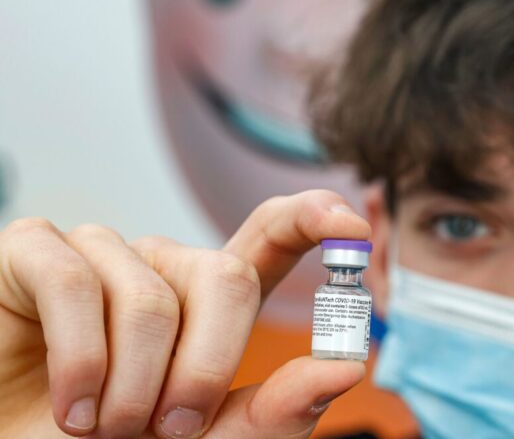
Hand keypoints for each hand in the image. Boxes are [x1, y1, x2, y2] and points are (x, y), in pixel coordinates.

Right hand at [0, 190, 370, 437]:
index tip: (354, 227)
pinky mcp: (35, 249)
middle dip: (208, 366)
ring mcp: (101, 252)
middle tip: (173, 428)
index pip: (271, 237)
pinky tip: (71, 407)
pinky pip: (75, 283)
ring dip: (133, 386)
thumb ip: (274, 411)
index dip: (313, 219)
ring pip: (151, 297)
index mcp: (207, 300)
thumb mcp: (208, 438)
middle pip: (228, 276)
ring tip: (103, 426)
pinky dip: (80, 363)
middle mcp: (161, 266)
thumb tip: (347, 366)